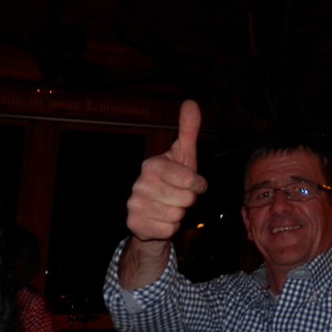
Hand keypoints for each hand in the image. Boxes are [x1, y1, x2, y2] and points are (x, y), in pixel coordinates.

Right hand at [126, 100, 207, 241]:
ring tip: (169, 206)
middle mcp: (139, 183)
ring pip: (177, 215)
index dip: (197, 184)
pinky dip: (169, 227)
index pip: (189, 179)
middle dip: (187, 200)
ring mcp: (134, 204)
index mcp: (152, 165)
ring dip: (179, 213)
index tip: (193, 183)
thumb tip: (190, 102)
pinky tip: (160, 219)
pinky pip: (168, 230)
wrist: (155, 211)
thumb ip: (188, 130)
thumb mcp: (185, 156)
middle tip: (178, 196)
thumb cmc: (174, 180)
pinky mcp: (133, 224)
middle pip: (185, 199)